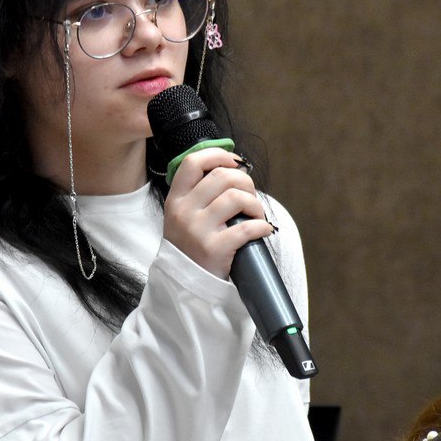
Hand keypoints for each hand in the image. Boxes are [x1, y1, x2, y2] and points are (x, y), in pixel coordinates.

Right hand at [162, 148, 271, 277]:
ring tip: (256, 215)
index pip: (192, 162)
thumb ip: (198, 194)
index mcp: (176, 200)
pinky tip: (264, 230)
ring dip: (255, 204)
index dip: (218, 155)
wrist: (184, 284)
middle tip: (251, 195)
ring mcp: (198, 230)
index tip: (235, 162)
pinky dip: (262, 226)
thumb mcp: (182, 217)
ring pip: (237, 198)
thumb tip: (232, 168)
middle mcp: (184, 212)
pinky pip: (247, 228)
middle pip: (222, 177)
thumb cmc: (191, 246)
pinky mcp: (214, 249)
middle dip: (245, 181)